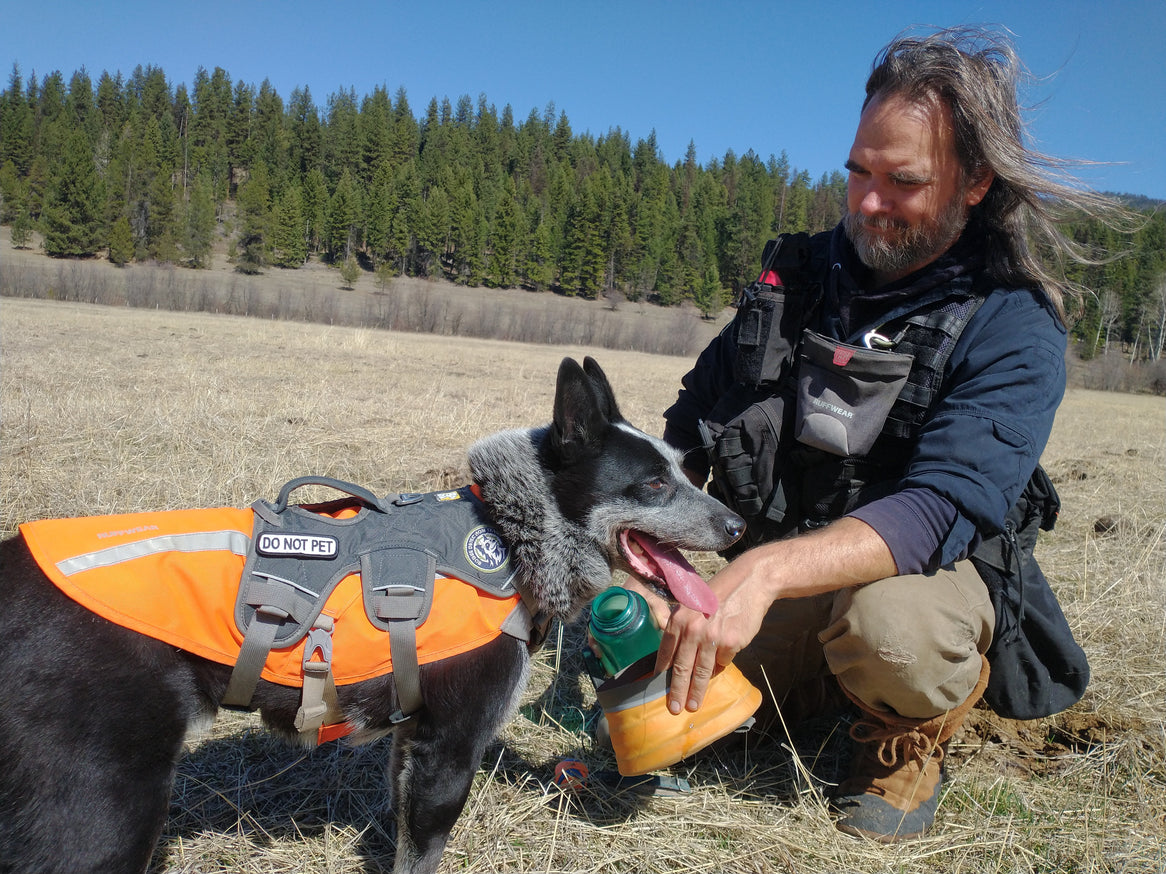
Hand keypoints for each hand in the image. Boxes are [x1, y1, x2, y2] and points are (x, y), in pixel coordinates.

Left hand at [654, 551, 772, 713]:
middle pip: (682, 668)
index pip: (666, 652)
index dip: (662, 673)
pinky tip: (723, 659)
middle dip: (677, 691)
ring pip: (702, 672)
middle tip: (674, 708)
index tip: (659, 689)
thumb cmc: (719, 595)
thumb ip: (683, 629)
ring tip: (694, 705)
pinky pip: (723, 661)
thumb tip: (676, 658)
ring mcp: (712, 637)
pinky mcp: (732, 643)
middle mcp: (693, 629)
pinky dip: (721, 663)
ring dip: (697, 691)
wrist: (748, 583)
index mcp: (679, 619)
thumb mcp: (693, 606)